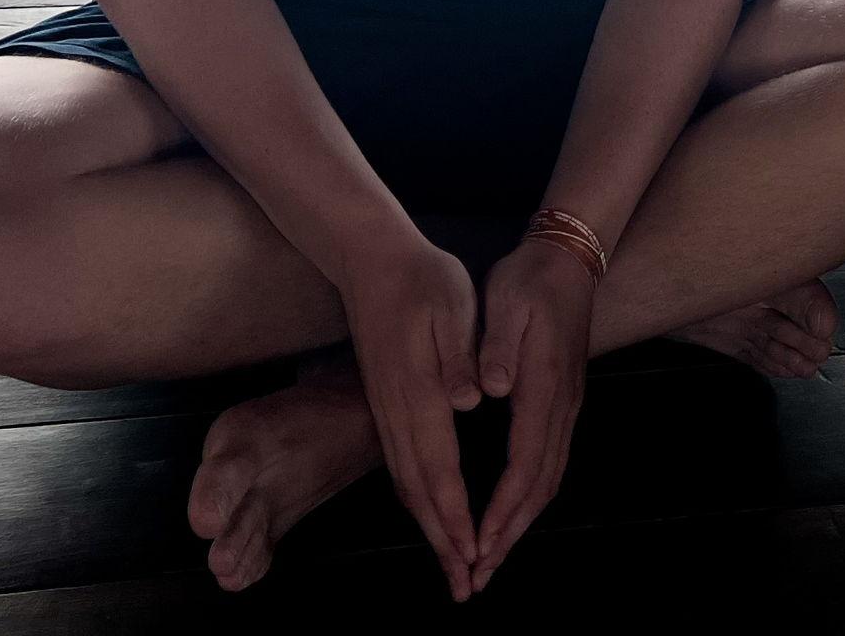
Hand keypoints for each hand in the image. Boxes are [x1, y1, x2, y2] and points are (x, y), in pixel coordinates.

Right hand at [334, 233, 483, 600]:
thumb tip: (472, 399)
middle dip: (444, 540)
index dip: (456, 514)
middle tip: (465, 583)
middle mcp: (397, 409)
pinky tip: (430, 510)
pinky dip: (418, 496)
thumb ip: (460, 354)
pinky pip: (401, 461)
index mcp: (418, 390)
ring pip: (406, 481)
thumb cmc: (420, 277)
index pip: (439, 466)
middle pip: (419, 489)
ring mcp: (386, 407)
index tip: (473, 553)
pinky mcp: (384, 401)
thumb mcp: (451, 304)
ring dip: (430, 526)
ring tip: (452, 562)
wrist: (371, 260)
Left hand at [470, 239, 596, 592]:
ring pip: (550, 476)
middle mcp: (561, 403)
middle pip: (541, 484)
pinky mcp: (564, 399)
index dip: (501, 509)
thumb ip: (498, 346)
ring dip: (522, 521)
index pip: (524, 462)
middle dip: (511, 533)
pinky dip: (531, 496)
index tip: (478, 544)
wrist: (569, 257)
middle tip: (480, 573)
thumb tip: (490, 388)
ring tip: (493, 555)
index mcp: (542, 386)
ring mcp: (567, 403)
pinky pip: (551, 460)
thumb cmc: (531, 278)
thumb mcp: (508, 301)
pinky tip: (515, 510)